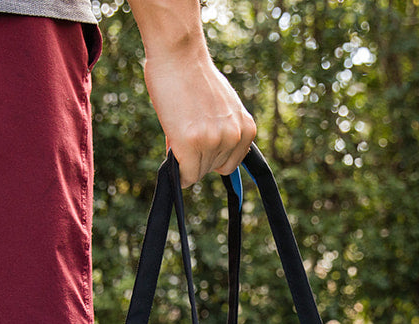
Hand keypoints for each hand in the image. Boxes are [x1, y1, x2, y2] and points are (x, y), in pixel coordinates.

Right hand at [130, 0, 255, 185]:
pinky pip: (186, 175)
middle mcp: (233, 136)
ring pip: (197, 172)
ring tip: (178, 131)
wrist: (179, 54)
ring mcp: (213, 140)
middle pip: (211, 169)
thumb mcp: (221, 107)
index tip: (200, 147)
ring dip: (185, 160)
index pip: (229, 165)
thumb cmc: (194, 76)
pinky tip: (172, 156)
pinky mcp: (191, 142)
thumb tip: (203, 158)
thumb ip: (220, 132)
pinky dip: (177, 173)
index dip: (210, 157)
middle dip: (197, 157)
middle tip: (185, 132)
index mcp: (246, 128)